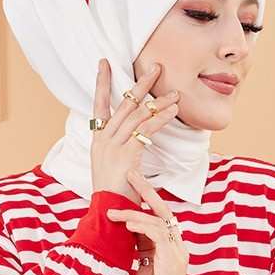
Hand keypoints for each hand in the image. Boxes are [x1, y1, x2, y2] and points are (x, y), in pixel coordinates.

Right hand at [91, 58, 179, 199]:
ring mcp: (113, 146)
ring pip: (137, 115)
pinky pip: (145, 131)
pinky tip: (173, 112)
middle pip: (124, 104)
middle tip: (156, 67)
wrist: (108, 212)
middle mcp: (103, 139)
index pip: (99, 105)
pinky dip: (160, 120)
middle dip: (141, 84)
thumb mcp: (113, 167)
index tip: (104, 63)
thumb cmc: (115, 193)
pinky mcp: (125, 154)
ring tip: (175, 93)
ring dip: (159, 102)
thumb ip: (122, 149)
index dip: (102, 83)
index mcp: (98, 140)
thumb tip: (138, 137)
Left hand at [106, 169, 187, 274]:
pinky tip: (128, 224)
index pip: (158, 215)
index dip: (145, 197)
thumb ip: (138, 248)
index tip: (130, 182)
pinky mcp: (172, 263)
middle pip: (163, 210)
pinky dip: (143, 226)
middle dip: (146, 190)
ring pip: (158, 221)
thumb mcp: (139, 267)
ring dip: (134, 214)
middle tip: (129, 173)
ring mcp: (177, 255)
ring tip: (113, 212)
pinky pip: (159, 236)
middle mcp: (177, 247)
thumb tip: (123, 229)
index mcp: (168, 247)